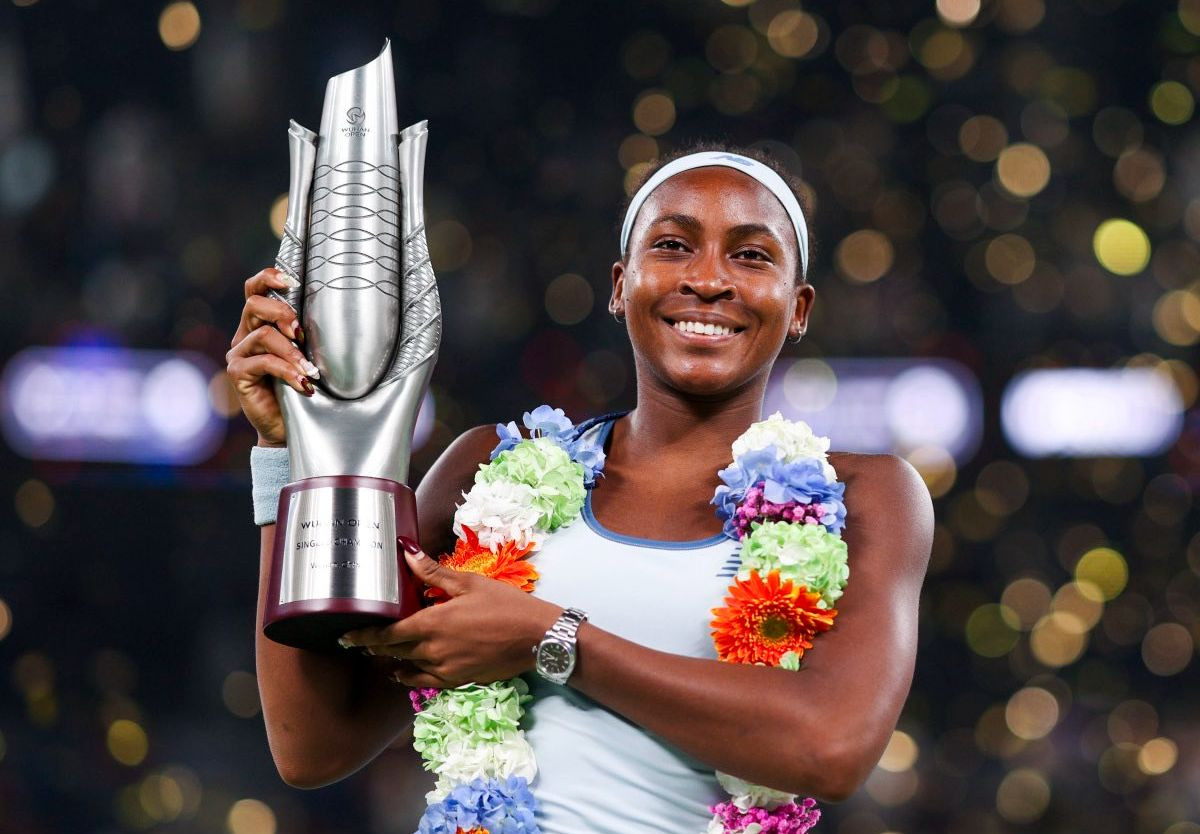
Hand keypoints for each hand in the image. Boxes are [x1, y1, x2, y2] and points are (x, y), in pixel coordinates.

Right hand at [225, 267, 319, 445]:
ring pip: (262, 334)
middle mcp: (245, 335)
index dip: (268, 278)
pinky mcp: (237, 373)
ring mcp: (238, 354)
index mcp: (260, 324)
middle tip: (302, 334)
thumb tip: (331, 311)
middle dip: (282, 313)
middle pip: (254, 304)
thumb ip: (307, 334)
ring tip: (310, 370)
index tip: (292, 281)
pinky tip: (304, 384)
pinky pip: (262, 361)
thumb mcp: (308, 355)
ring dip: (292, 351)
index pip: (254, 290)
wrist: (289, 426)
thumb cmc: (302, 387)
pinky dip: (287, 370)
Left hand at [338, 546, 562, 688]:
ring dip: (391, 660)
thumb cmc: (505, 605)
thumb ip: (433, 572)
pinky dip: (410, 678)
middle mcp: (433, 651)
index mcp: (433, 624)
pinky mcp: (459, 680)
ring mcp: (445, 669)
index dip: (363, 635)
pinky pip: (425, 683)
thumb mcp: (468, 583)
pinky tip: (403, 673)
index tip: (345, 636)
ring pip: (407, 667)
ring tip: (378, 654)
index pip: (387, 633)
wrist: (536, 638)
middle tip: (357, 642)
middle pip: (393, 651)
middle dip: (373, 647)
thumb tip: (406, 552)